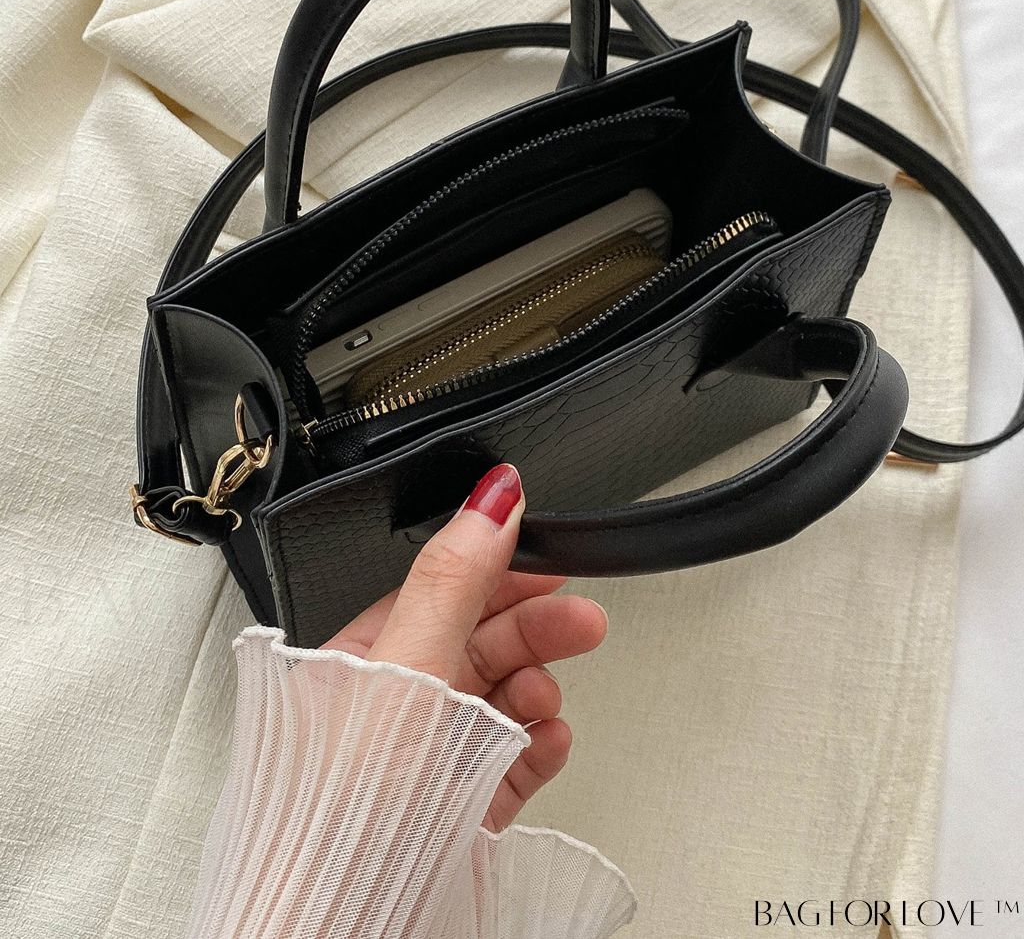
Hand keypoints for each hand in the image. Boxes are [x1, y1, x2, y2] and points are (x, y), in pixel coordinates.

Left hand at [321, 464, 607, 831]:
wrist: (339, 928)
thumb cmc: (341, 810)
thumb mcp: (404, 669)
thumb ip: (452, 580)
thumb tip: (489, 501)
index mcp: (357, 661)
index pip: (439, 595)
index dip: (498, 574)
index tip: (548, 560)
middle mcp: (388, 707)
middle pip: (478, 644)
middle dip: (534, 629)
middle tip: (583, 620)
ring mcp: (424, 760)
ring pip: (499, 701)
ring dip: (535, 690)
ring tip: (547, 700)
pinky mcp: (455, 809)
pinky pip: (509, 761)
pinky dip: (536, 747)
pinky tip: (547, 741)